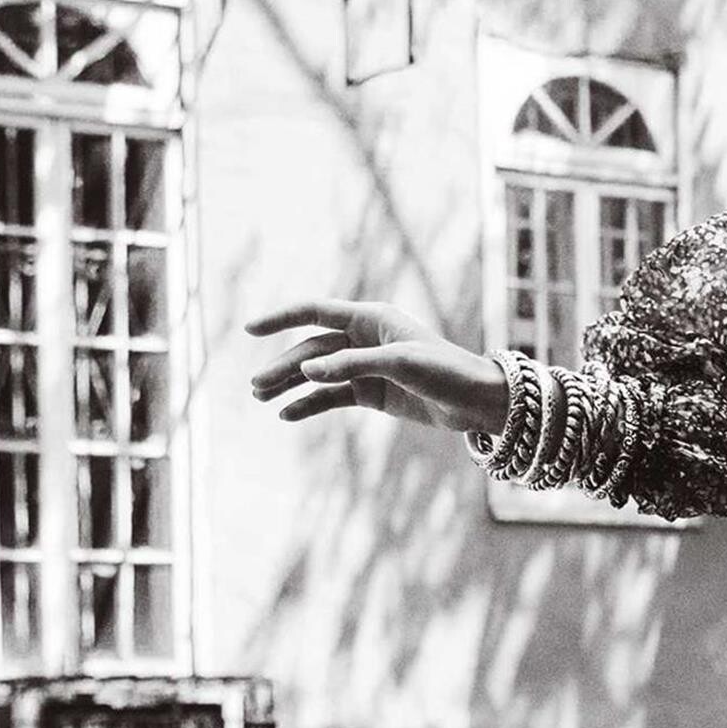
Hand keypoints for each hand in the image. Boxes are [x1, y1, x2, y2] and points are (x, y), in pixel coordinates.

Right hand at [248, 300, 510, 439]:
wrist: (477, 401)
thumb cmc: (445, 371)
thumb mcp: (399, 364)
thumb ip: (352, 366)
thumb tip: (306, 371)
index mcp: (370, 318)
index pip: (314, 312)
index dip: (281, 319)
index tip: (249, 329)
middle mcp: (364, 338)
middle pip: (311, 350)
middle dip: (283, 366)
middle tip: (255, 386)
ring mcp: (366, 366)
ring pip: (318, 375)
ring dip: (291, 385)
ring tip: (262, 399)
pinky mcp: (372, 393)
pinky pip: (333, 397)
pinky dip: (311, 404)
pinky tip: (288, 414)